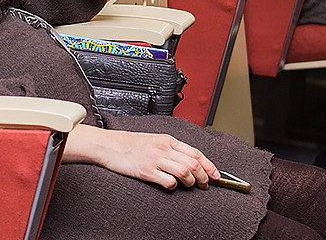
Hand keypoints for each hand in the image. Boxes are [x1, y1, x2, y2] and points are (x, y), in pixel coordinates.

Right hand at [92, 129, 218, 190]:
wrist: (109, 145)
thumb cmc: (130, 144)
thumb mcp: (154, 140)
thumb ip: (171, 149)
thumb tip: (189, 161)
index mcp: (167, 140)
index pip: (196, 153)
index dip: (209, 166)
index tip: (215, 176)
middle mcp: (163, 148)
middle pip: (193, 163)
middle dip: (204, 177)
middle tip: (205, 185)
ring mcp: (155, 159)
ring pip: (185, 171)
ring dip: (191, 182)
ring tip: (188, 186)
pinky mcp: (146, 170)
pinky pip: (168, 181)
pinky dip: (173, 186)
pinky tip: (170, 186)